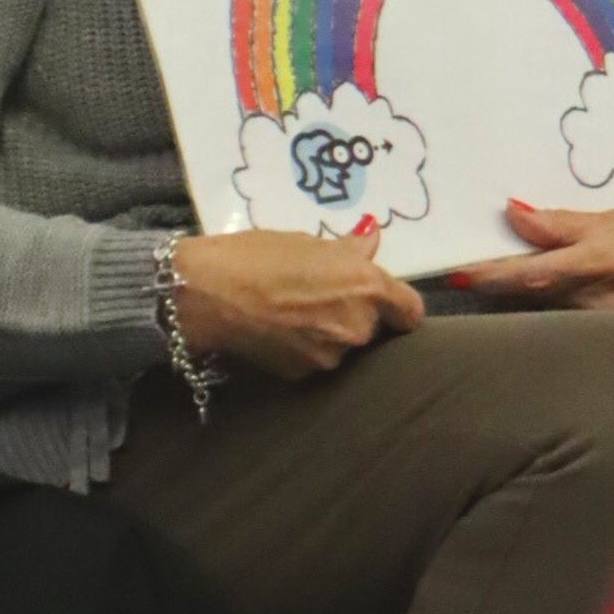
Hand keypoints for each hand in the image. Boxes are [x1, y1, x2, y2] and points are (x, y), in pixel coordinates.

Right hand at [171, 224, 424, 379]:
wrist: (204, 294)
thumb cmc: (253, 255)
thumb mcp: (303, 241)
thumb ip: (347, 248)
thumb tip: (371, 239)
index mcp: (365, 286)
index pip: (410, 311)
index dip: (398, 306)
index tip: (384, 299)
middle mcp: (357, 326)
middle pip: (374, 328)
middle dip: (355, 315)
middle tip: (321, 295)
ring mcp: (331, 355)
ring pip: (343, 345)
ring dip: (328, 333)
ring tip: (292, 312)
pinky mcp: (304, 375)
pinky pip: (316, 359)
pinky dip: (304, 347)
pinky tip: (277, 329)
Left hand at [447, 201, 613, 321]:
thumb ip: (562, 222)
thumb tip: (512, 213)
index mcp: (602, 262)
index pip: (533, 274)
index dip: (492, 275)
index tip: (455, 271)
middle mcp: (600, 300)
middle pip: (529, 297)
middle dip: (492, 284)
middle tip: (453, 264)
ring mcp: (603, 327)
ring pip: (541, 312)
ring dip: (510, 297)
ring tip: (482, 275)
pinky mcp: (606, 341)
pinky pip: (560, 322)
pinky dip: (536, 309)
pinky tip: (519, 297)